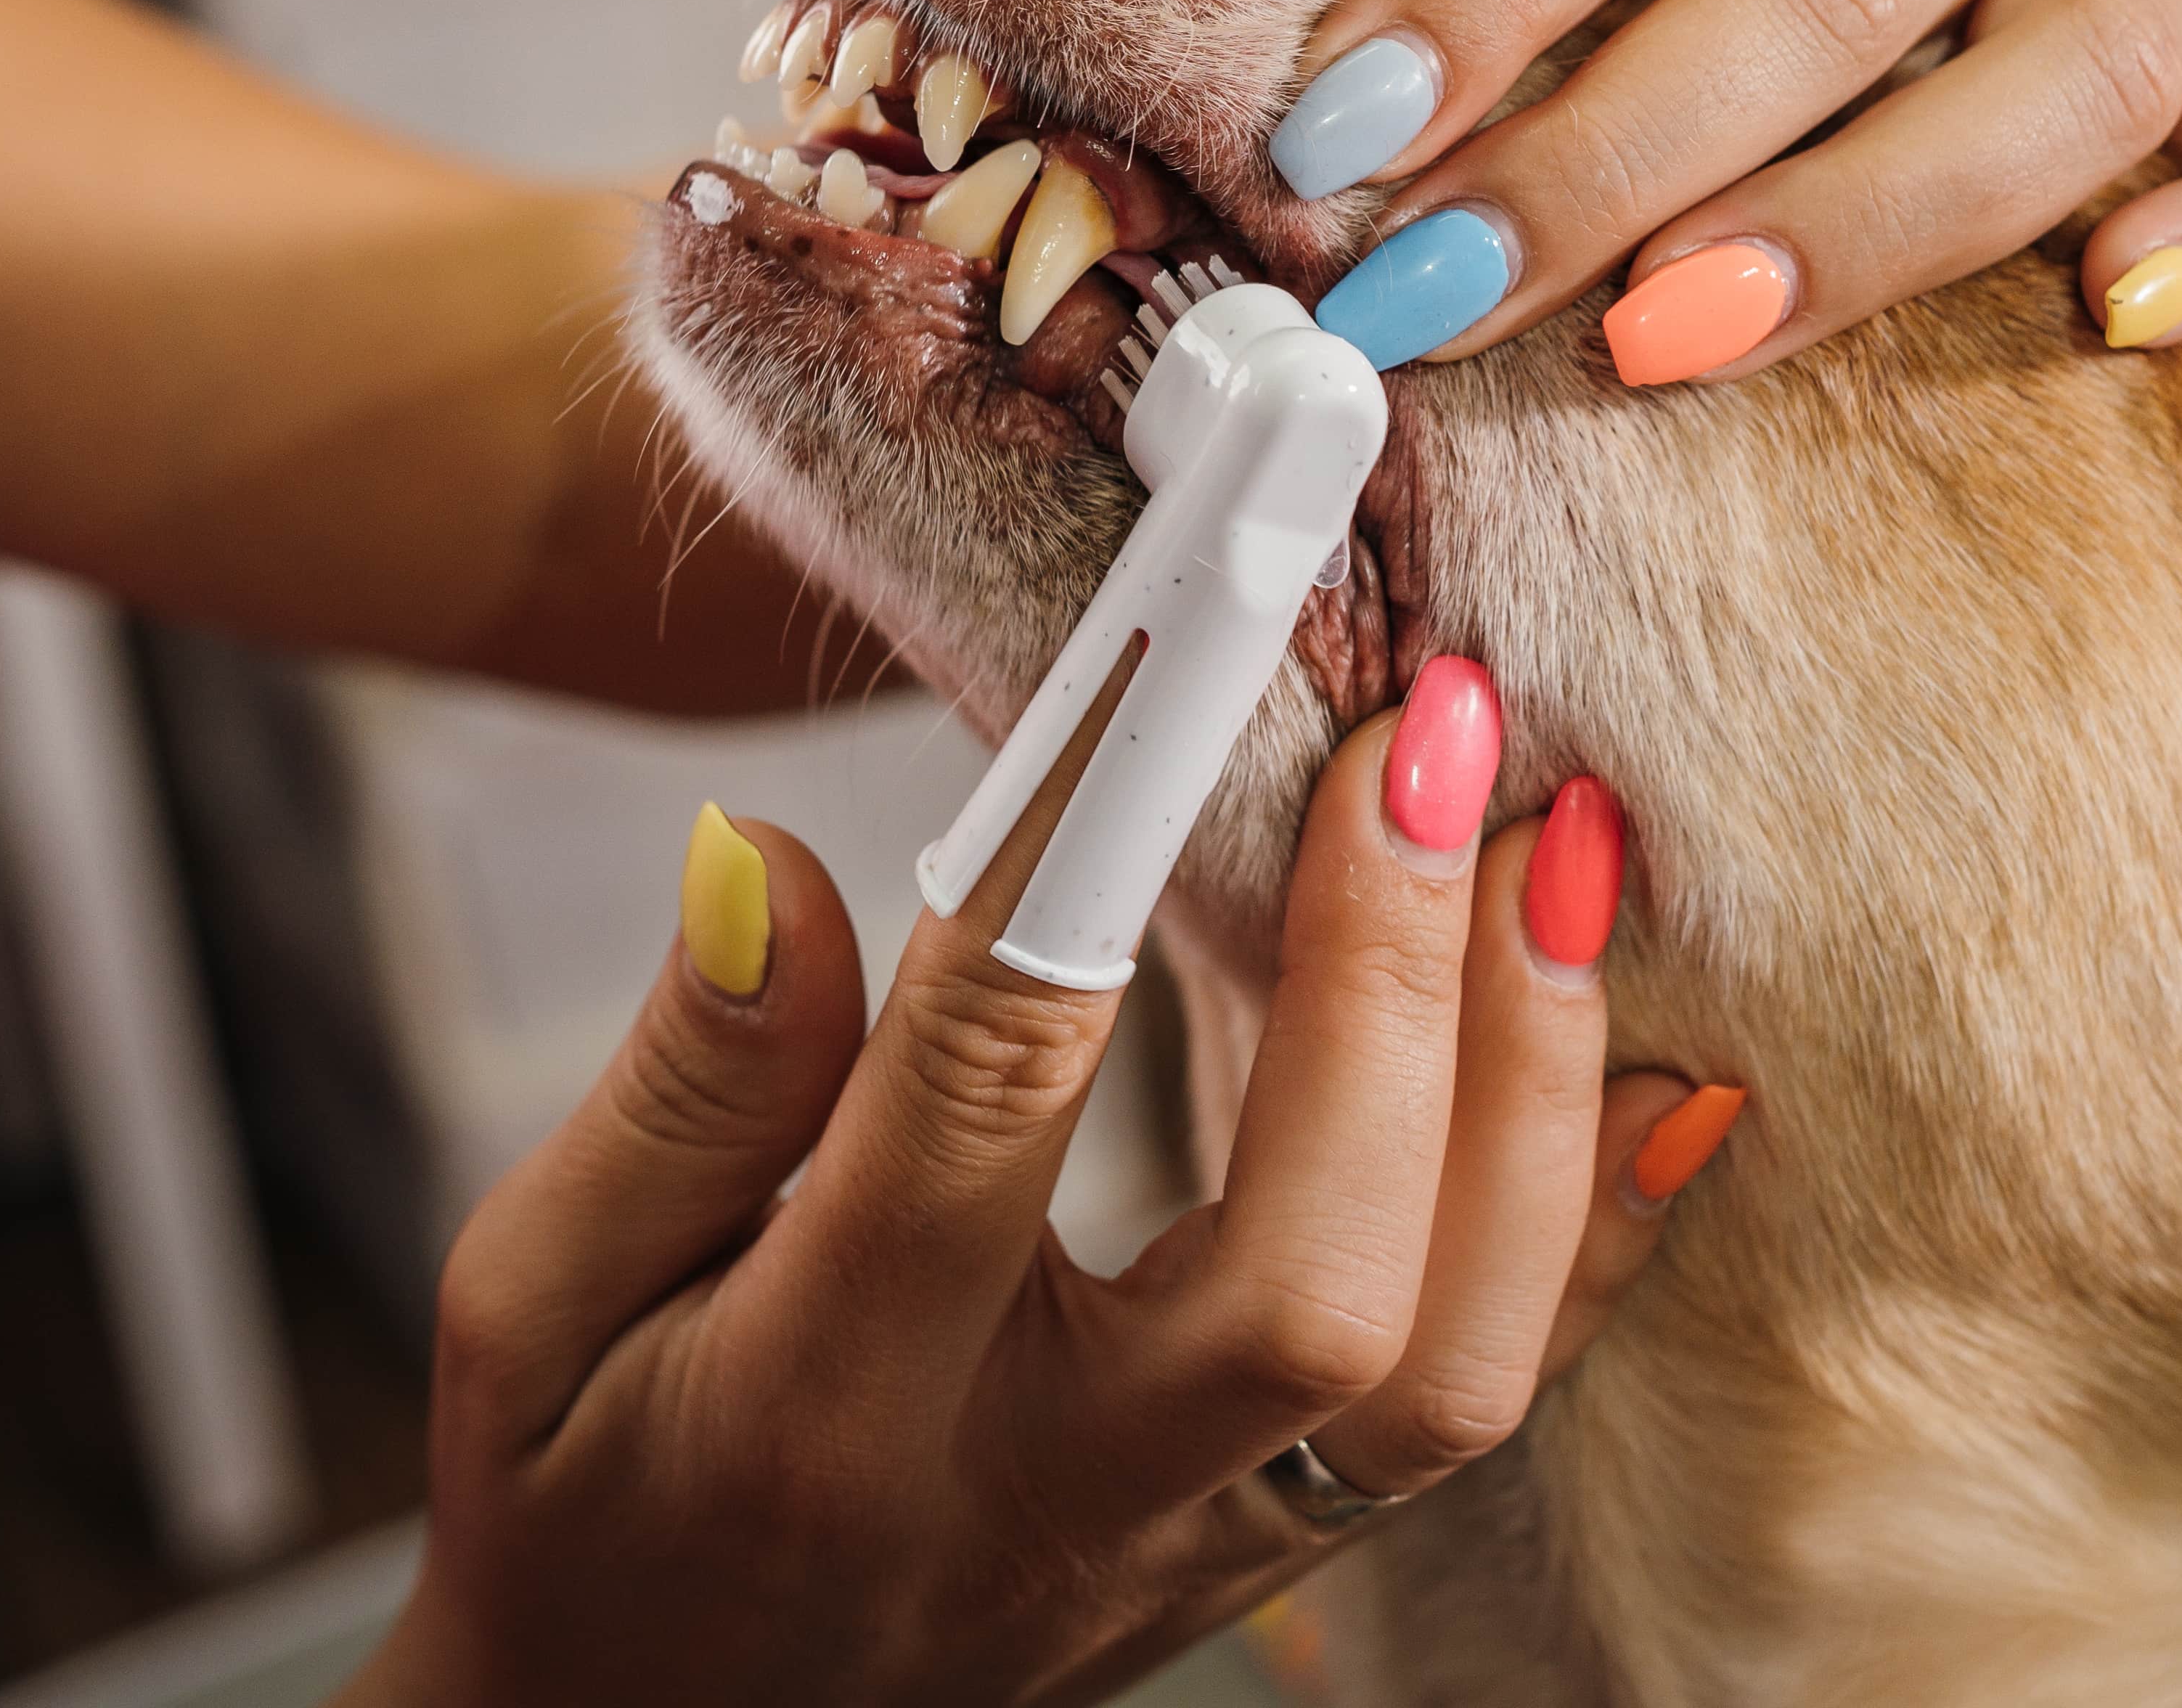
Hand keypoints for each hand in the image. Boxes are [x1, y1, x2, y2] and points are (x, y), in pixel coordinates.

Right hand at [350, 673, 1730, 1706]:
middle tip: (1440, 725)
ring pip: (1450, 1366)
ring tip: (1566, 840)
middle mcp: (1042, 1495)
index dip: (1095, 842)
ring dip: (1532, 1087)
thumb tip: (771, 859)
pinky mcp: (1270, 1551)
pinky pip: (1483, 1407)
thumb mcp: (526, 1306)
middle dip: (1395, 982)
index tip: (1191, 629)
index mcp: (825, 1404)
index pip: (983, 1104)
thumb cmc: (576, 1509)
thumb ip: (676, 1094)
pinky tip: (1655, 1065)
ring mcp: (1185, 1543)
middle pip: (1304, 1273)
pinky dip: (1590, 1229)